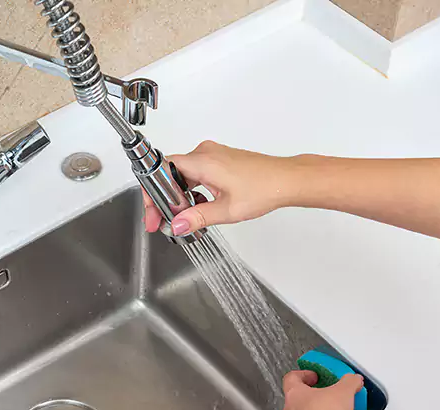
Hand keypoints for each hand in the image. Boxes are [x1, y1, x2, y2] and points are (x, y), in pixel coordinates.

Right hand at [142, 141, 303, 234]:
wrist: (286, 180)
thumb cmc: (265, 188)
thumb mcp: (226, 211)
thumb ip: (197, 218)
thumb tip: (177, 225)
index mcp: (203, 162)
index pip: (162, 171)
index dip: (152, 193)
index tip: (153, 212)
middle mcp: (205, 153)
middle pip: (170, 174)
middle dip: (164, 199)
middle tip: (163, 220)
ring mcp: (213, 155)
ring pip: (183, 174)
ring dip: (179, 195)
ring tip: (184, 216)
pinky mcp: (219, 159)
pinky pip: (195, 172)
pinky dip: (192, 189)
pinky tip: (199, 205)